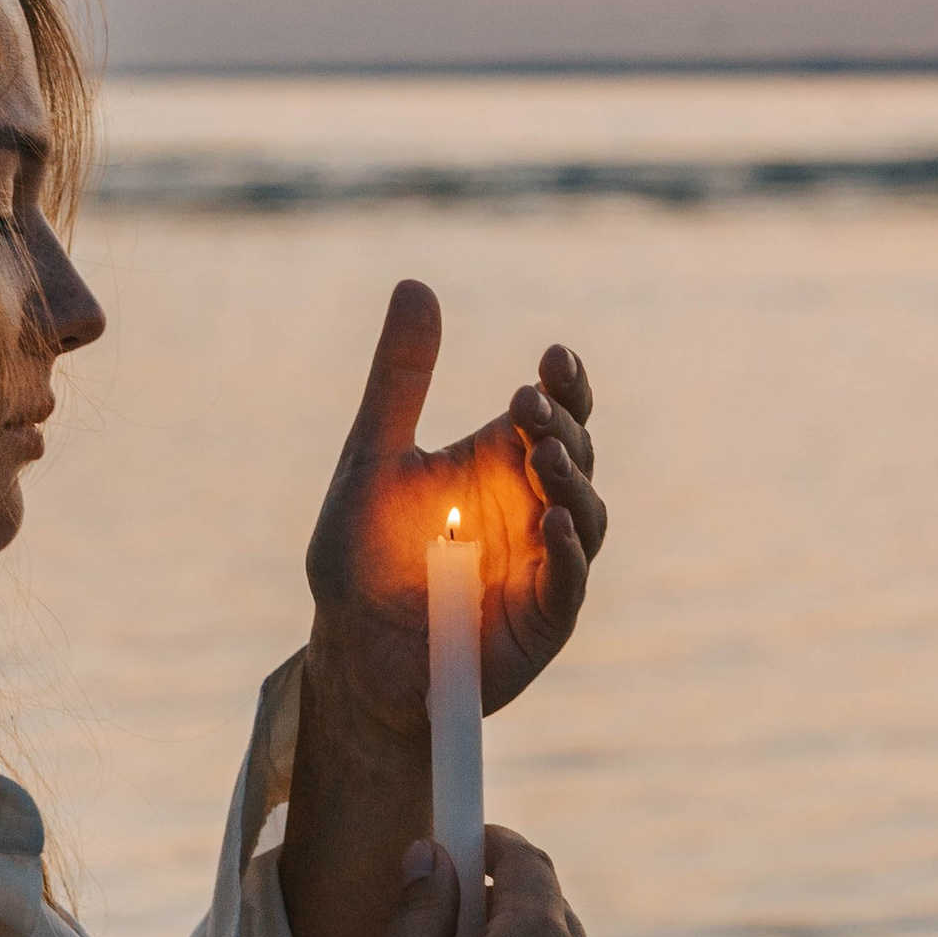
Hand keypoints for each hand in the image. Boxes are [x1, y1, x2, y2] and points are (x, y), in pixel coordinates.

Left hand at [303, 280, 604, 748]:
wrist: (352, 652)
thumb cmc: (362, 558)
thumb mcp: (373, 457)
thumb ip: (400, 378)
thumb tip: (416, 284)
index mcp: (501, 461)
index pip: (555, 409)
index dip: (565, 382)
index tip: (553, 357)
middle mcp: (535, 505)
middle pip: (577, 453)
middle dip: (560, 425)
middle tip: (526, 404)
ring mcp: (548, 562)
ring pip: (586, 514)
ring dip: (570, 482)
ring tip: (541, 457)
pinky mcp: (546, 616)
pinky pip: (569, 579)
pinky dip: (566, 551)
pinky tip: (547, 524)